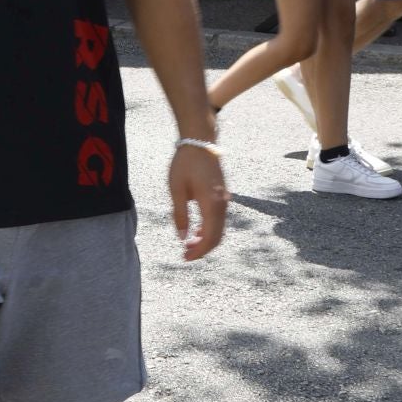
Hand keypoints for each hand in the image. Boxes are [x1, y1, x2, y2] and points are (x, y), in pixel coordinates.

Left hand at [169, 144, 226, 259]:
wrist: (200, 143)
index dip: (199, 251)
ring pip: (219, 229)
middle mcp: (222, 205)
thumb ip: (180, 215)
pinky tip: (195, 232)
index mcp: (211, 204)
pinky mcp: (222, 196)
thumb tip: (182, 238)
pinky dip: (209, 230)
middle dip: (202, 249)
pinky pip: (219, 220)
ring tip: (188, 245)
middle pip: (217, 237)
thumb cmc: (185, 164)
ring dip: (205, 240)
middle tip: (185, 255)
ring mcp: (225, 200)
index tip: (185, 258)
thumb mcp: (177, 190)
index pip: (209, 237)